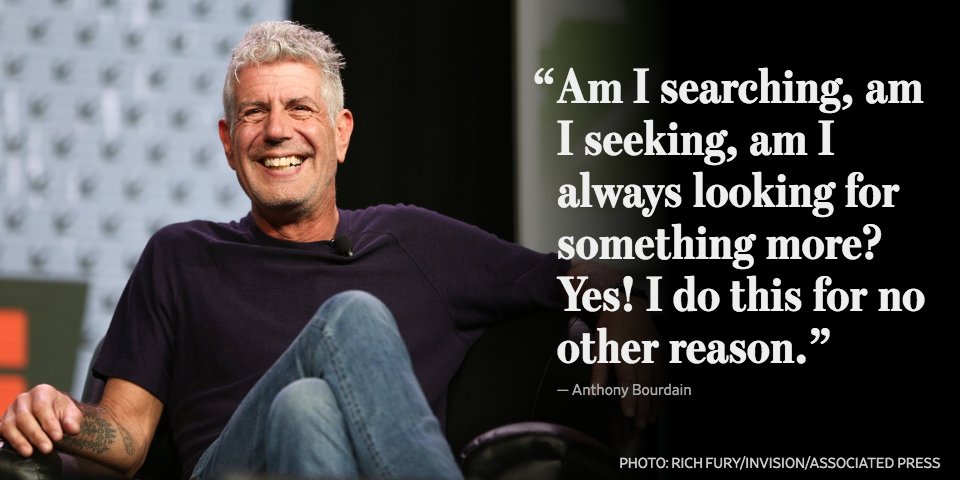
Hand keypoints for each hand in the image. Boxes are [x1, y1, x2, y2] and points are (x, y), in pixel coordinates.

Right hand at [0, 384, 82, 456]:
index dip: (49, 423)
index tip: (58, 437)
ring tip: (30, 453)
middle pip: (25, 417)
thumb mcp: (71, 414)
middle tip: (47, 448)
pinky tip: (17, 450)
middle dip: (36, 435)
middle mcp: (23, 399)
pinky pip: (2, 431)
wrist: (52, 414)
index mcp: (41, 392)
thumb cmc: (61, 413)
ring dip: (20, 441)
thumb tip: (71, 428)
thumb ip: (72, 420)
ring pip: (11, 425)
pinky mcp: (4, 422)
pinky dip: (9, 441)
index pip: (42, 407)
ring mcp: (11, 410)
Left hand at [591, 303, 664, 428]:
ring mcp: (653, 354)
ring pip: (657, 382)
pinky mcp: (661, 353)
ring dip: (656, 402)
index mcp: (623, 353)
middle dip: (644, 407)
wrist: (628, 306)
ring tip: (652, 419)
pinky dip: (664, 390)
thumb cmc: (610, 327)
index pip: (628, 380)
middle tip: (641, 425)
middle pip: (645, 385)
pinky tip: (662, 402)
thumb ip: (598, 372)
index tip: (630, 414)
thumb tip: (592, 394)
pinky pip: (665, 374)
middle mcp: (641, 355)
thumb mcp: (598, 347)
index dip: (630, 398)